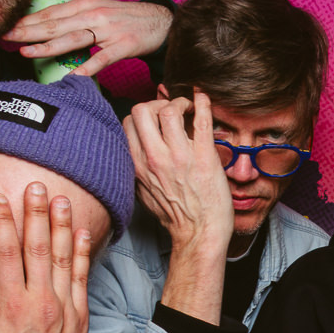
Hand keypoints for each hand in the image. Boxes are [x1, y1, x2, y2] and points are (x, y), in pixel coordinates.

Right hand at [0, 183, 93, 332]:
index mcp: (9, 303)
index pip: (6, 252)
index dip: (3, 223)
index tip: (0, 199)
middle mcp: (39, 301)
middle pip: (38, 248)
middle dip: (36, 214)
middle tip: (37, 186)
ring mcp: (63, 307)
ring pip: (63, 258)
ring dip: (62, 226)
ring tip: (62, 200)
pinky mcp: (80, 315)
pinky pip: (82, 278)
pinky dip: (83, 254)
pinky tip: (82, 233)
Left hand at [5, 0, 172, 76]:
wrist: (163, 20)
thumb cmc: (128, 18)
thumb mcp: (100, 11)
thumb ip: (77, 18)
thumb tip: (49, 29)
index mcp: (86, 4)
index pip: (50, 13)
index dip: (27, 20)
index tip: (6, 27)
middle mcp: (95, 14)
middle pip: (55, 24)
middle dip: (27, 31)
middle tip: (4, 37)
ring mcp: (110, 30)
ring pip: (73, 38)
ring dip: (48, 46)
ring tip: (26, 52)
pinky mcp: (125, 45)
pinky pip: (102, 58)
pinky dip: (87, 67)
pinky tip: (72, 75)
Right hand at [124, 91, 232, 251]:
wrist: (200, 233)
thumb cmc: (176, 215)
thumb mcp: (143, 190)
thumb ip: (138, 167)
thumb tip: (138, 147)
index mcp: (137, 164)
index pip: (129, 122)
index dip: (144, 113)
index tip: (157, 116)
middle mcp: (154, 158)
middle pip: (143, 109)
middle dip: (157, 102)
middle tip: (173, 110)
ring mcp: (179, 156)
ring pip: (169, 109)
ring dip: (180, 102)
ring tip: (189, 109)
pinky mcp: (204, 157)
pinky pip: (202, 119)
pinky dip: (203, 103)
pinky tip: (204, 99)